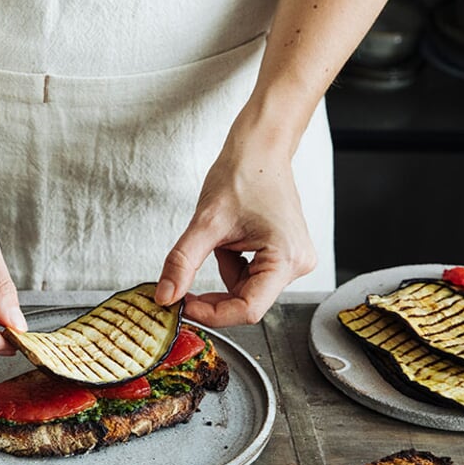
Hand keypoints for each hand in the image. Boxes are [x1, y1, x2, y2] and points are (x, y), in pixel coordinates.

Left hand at [154, 139, 315, 326]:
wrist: (259, 150)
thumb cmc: (244, 174)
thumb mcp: (205, 223)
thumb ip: (182, 263)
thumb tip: (165, 296)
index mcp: (286, 258)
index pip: (248, 309)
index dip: (212, 314)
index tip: (183, 307)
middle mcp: (297, 264)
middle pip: (246, 302)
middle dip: (214, 295)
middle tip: (184, 284)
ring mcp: (292, 261)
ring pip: (246, 291)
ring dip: (224, 274)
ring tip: (222, 240)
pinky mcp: (284, 257)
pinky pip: (250, 278)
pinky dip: (232, 266)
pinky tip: (232, 241)